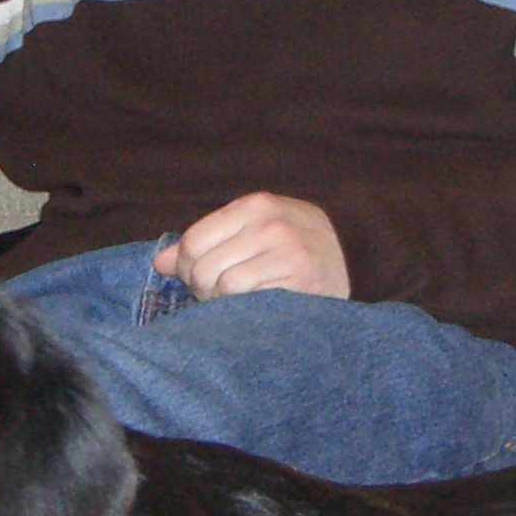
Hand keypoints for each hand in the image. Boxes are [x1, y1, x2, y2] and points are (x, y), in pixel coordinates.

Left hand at [152, 193, 350, 300]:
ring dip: (224, 304)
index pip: (193, 242)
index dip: (188, 268)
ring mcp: (288, 252)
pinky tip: (258, 308)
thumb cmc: (294, 245)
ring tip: (240, 303)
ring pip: (225, 287)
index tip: (202, 279)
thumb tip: (158, 262)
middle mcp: (271, 224)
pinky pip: (250, 302)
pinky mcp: (302, 281)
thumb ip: (205, 241)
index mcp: (255, 205)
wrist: (357, 256)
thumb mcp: (252, 230)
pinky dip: (246, 310)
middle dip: (205, 289)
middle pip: (204, 267)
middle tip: (221, 296)